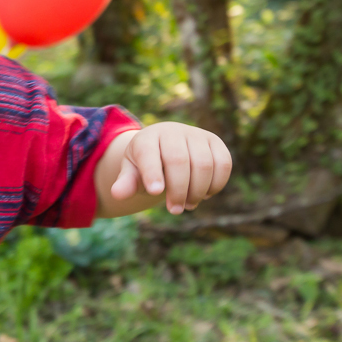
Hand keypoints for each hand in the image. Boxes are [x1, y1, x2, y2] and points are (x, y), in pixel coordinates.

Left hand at [109, 123, 230, 214]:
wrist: (166, 148)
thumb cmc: (146, 164)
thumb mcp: (132, 172)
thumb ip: (126, 182)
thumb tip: (117, 194)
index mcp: (147, 138)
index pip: (149, 154)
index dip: (152, 173)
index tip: (156, 193)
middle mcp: (172, 131)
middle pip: (179, 161)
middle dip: (178, 190)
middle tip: (174, 210)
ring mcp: (196, 134)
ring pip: (204, 164)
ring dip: (198, 191)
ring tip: (188, 204)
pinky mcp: (215, 142)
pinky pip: (223, 164)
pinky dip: (217, 184)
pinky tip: (205, 194)